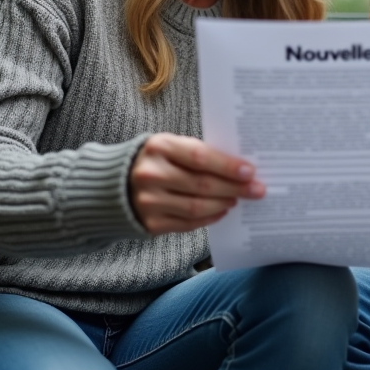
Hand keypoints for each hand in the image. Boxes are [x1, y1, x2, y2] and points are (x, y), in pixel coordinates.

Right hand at [129, 133, 264, 234]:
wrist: (112, 184)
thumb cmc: (154, 161)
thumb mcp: (170, 147)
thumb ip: (198, 154)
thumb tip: (239, 169)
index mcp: (158, 147)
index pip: (200, 157)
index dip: (227, 166)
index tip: (250, 171)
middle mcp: (151, 174)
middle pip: (202, 184)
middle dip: (234, 188)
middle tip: (256, 190)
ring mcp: (149, 201)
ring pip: (197, 206)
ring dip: (223, 203)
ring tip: (237, 199)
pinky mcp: (151, 223)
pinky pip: (188, 223)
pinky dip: (209, 217)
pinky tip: (221, 211)